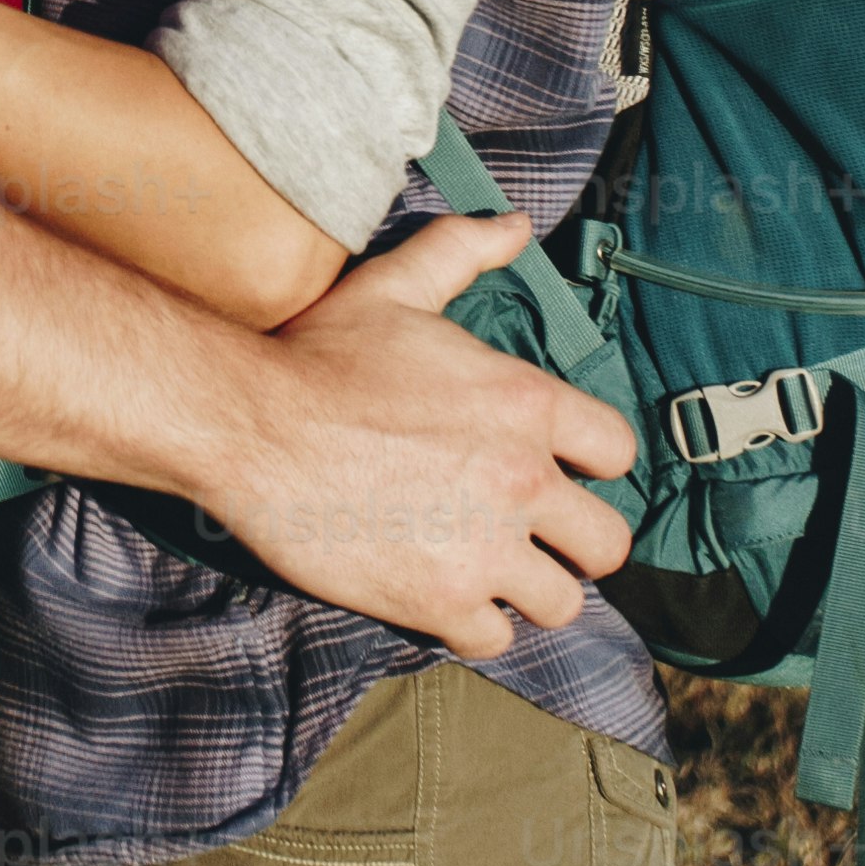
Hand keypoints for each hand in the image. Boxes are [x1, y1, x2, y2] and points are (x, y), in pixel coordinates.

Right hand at [202, 209, 637, 645]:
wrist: (248, 424)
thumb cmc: (317, 353)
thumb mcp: (394, 287)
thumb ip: (462, 251)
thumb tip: (516, 225)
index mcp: (526, 404)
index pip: (617, 452)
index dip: (591, 462)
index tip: (559, 469)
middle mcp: (522, 481)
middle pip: (608, 544)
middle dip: (576, 543)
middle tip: (537, 537)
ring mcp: (483, 549)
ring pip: (561, 603)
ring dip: (529, 591)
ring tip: (492, 573)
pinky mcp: (438, 602)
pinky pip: (495, 640)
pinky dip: (474, 626)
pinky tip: (445, 596)